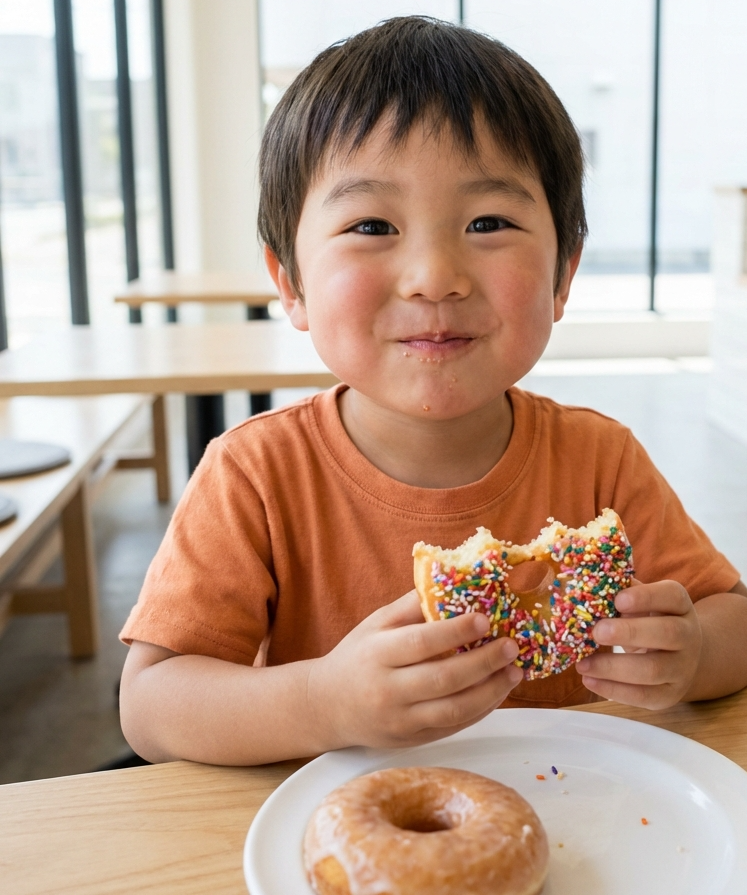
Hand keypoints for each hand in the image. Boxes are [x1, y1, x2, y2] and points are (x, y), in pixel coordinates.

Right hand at [307, 590, 522, 749]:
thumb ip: (412, 606)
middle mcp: (387, 691)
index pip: (421, 643)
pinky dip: (480, 710)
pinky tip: (496, 692)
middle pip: (443, 679)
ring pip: (453, 710)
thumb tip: (453, 583)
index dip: (455, 632)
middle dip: (483, 663)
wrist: (327, 706)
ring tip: (513, 672)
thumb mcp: (375, 624)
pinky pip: (453, 727)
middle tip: (511, 646)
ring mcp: (400, 721)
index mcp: (377, 654)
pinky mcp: (411, 742)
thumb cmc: (358, 656)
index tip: (484, 619)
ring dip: (490, 692)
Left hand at [576, 578, 702, 709]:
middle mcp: (688, 635)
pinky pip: (644, 696)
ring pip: (653, 670)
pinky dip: (614, 690)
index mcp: (679, 605)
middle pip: (668, 633)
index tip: (618, 599)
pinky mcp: (670, 694)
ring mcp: (683, 668)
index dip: (646, 596)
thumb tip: (588, 588)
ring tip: (582, 664)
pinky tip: (589, 680)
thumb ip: (622, 593)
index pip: (672, 596)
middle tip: (597, 632)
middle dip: (630, 633)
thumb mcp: (642, 604)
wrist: (679, 656)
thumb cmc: (649, 621)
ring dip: (613, 667)